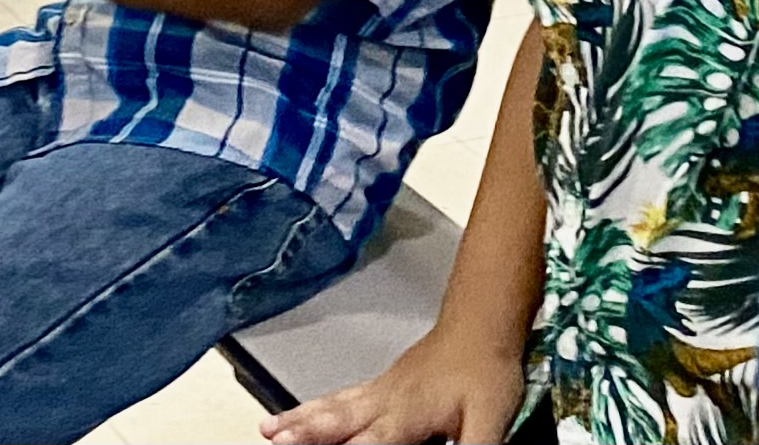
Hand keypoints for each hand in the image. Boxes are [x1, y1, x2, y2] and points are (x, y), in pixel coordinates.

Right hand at [260, 324, 525, 444]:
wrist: (481, 325)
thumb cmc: (485, 369)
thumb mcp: (489, 420)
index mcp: (407, 415)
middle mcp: (386, 401)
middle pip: (337, 422)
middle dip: (303, 433)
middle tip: (274, 440)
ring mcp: (381, 390)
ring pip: (332, 406)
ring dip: (298, 418)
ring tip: (269, 429)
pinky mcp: (382, 383)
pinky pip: (340, 396)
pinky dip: (315, 404)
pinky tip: (304, 410)